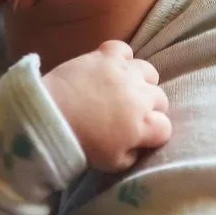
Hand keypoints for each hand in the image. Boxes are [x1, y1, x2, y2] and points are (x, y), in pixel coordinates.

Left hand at [43, 40, 170, 171]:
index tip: (141, 136)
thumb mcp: (113, 164)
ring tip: (125, 89)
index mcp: (144, 125)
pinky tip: (113, 68)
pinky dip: (121, 58)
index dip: (154, 133)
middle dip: (149, 108)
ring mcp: (126, 73)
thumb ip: (134, 155)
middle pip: (160, 98)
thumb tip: (139, 145)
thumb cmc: (82, 144)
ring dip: (141, 82)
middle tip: (129, 115)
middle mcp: (141, 96)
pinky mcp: (108, 56)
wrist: (50, 118)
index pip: (165, 128)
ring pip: (149, 72)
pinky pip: (124, 50)